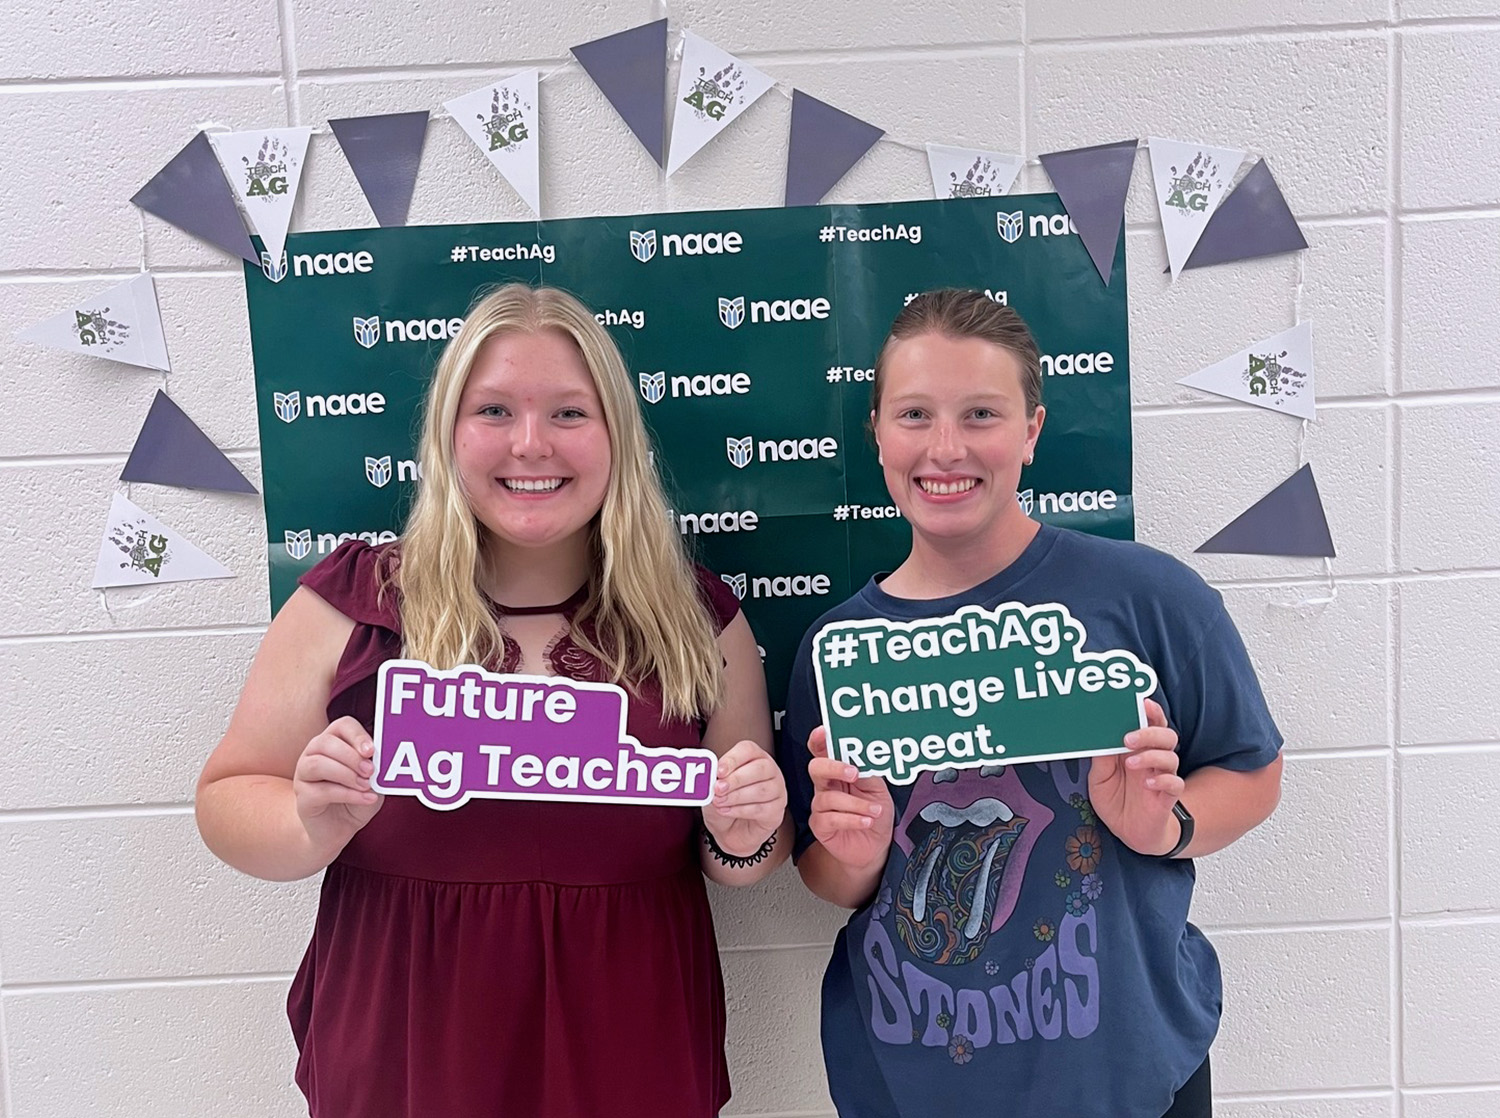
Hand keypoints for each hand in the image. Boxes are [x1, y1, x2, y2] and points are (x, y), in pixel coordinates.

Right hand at [293, 716, 382, 849]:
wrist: (339, 829)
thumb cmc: (356, 797)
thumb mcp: (373, 779)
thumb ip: (376, 766)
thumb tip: (383, 756)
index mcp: (333, 742)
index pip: (341, 725)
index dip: (357, 735)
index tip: (371, 751)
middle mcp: (313, 754)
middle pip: (325, 742)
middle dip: (351, 756)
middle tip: (371, 771)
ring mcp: (303, 775)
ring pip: (317, 764)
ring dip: (346, 774)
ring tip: (366, 785)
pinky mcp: (302, 798)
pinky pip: (321, 791)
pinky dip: (348, 794)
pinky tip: (365, 798)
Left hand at [701, 740, 785, 857]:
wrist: (729, 830)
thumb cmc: (724, 802)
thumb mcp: (711, 789)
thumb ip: (711, 781)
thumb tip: (709, 776)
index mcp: (752, 757)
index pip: (748, 749)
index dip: (733, 759)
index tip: (719, 771)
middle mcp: (768, 770)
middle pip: (759, 768)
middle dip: (736, 779)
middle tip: (718, 789)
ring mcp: (776, 790)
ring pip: (761, 790)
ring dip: (736, 797)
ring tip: (719, 802)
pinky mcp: (777, 810)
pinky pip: (762, 809)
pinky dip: (741, 811)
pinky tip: (728, 811)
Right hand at [807, 726, 894, 871]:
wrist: (876, 846)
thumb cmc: (875, 813)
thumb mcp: (878, 789)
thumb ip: (868, 771)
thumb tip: (864, 755)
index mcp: (839, 772)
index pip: (823, 751)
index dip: (819, 740)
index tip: (823, 732)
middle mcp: (826, 787)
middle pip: (816, 768)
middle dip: (833, 767)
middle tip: (853, 773)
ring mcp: (821, 806)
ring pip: (828, 798)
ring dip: (856, 804)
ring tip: (874, 810)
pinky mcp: (820, 826)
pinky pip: (830, 819)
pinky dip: (852, 819)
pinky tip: (865, 821)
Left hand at [1088, 699, 1184, 855]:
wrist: (1128, 833)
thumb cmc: (1115, 801)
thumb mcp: (1099, 778)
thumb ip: (1102, 758)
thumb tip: (1099, 735)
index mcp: (1136, 750)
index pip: (1150, 723)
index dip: (1150, 711)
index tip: (1142, 702)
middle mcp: (1152, 760)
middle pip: (1165, 735)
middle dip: (1149, 731)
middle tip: (1128, 737)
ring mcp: (1161, 777)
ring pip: (1171, 756)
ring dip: (1152, 755)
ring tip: (1131, 763)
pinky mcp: (1167, 798)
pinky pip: (1175, 784)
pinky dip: (1163, 780)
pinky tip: (1148, 783)